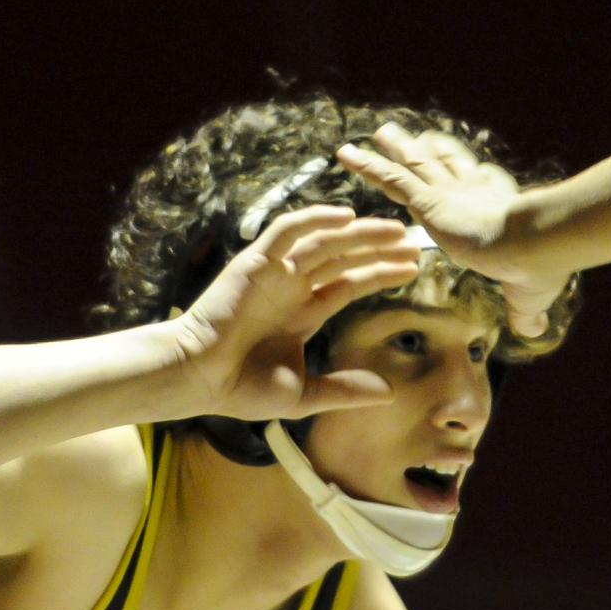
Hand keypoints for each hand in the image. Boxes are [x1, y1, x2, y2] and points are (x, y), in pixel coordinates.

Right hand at [170, 206, 422, 420]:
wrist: (197, 379)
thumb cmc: (241, 389)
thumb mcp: (304, 393)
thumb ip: (345, 389)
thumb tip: (389, 393)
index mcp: (303, 312)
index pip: (349, 283)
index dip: (380, 273)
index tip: (412, 267)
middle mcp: (291, 287)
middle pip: (343, 257)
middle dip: (378, 248)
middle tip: (413, 241)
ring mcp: (274, 273)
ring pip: (323, 241)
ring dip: (358, 232)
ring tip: (394, 229)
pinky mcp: (254, 262)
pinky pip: (286, 231)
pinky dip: (313, 219)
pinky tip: (345, 216)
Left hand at [338, 123, 571, 336]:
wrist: (534, 243)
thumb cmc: (540, 267)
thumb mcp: (531, 293)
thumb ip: (525, 308)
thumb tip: (533, 328)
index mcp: (500, 206)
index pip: (482, 182)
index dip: (471, 173)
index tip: (467, 165)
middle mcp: (473, 191)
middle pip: (447, 164)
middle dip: (433, 150)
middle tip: (420, 138)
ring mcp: (448, 192)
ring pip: (415, 165)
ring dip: (397, 149)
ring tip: (381, 132)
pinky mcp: (428, 200)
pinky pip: (390, 180)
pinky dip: (367, 167)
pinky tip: (346, 155)